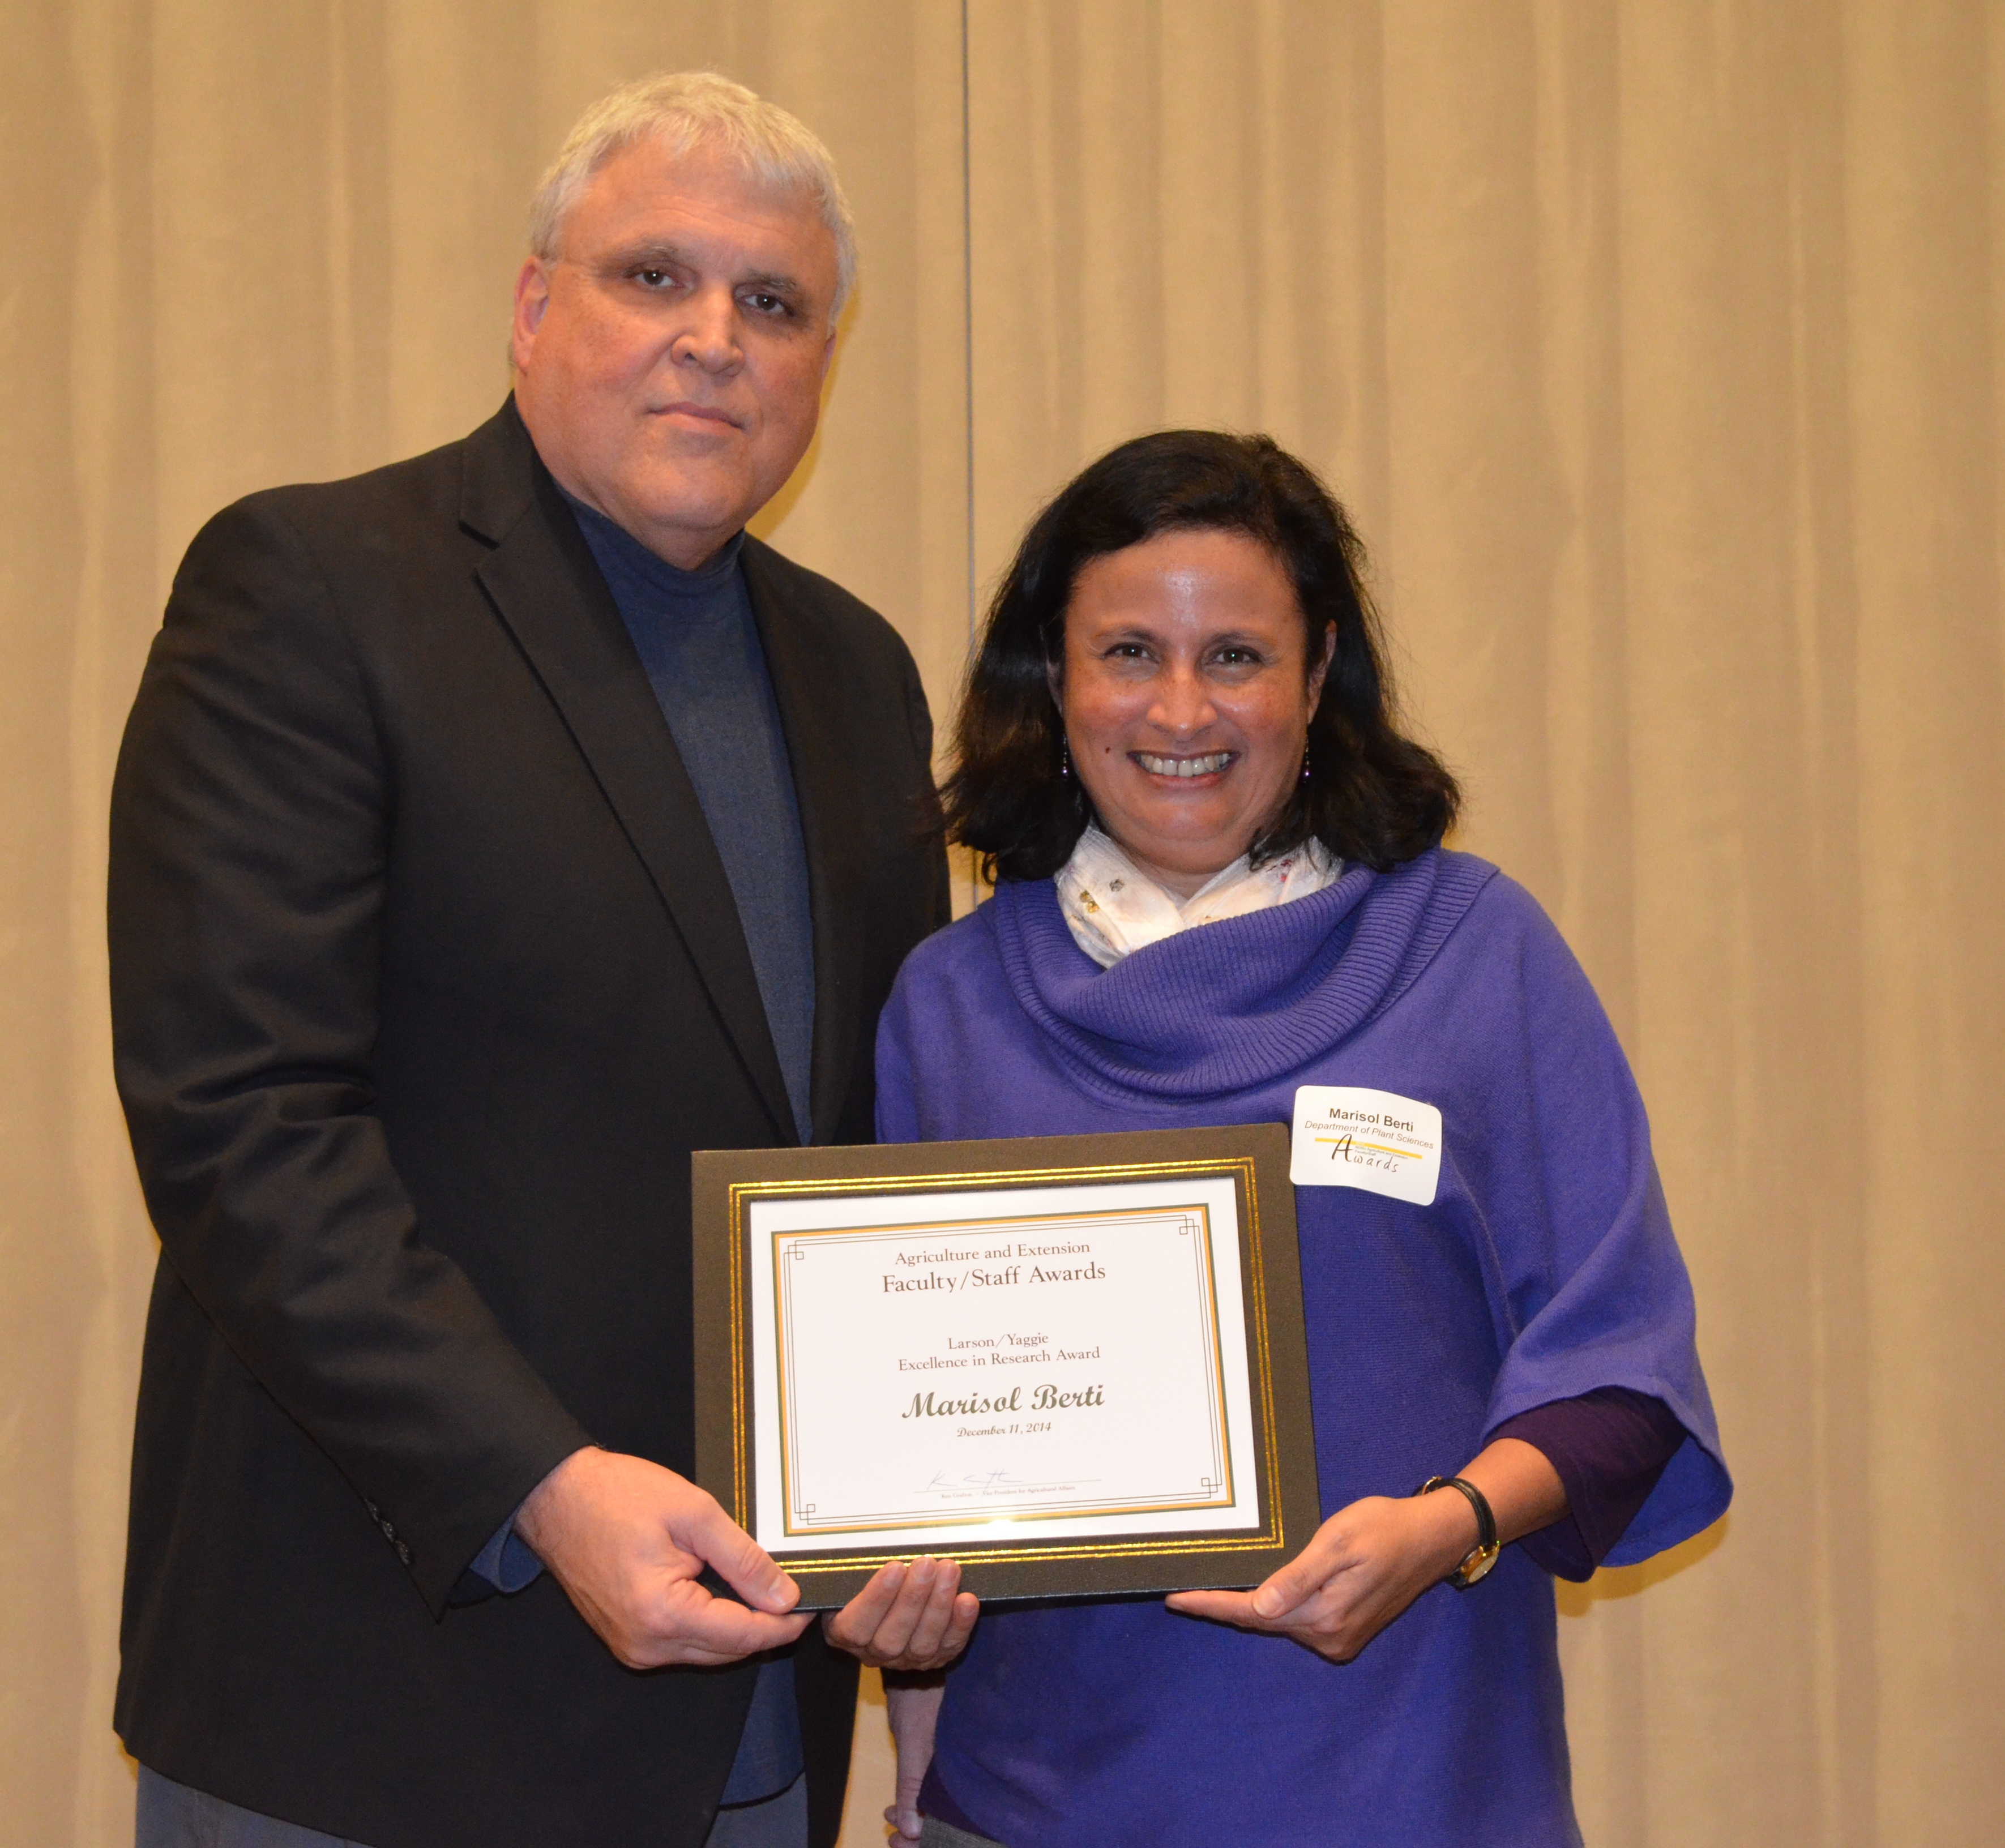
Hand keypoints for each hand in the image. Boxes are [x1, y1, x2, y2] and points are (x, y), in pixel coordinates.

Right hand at [514, 1446, 809, 1668]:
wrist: (556, 1498)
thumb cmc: (618, 1496)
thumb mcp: (693, 1514)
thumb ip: (743, 1558)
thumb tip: (784, 1595)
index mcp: (662, 1616)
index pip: (743, 1636)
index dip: (784, 1622)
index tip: (811, 1600)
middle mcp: (646, 1645)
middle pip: (728, 1651)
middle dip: (764, 1625)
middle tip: (791, 1586)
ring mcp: (633, 1647)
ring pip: (707, 1651)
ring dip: (737, 1624)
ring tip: (759, 1582)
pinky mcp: (627, 1639)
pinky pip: (682, 1642)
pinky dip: (709, 1622)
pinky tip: (720, 1588)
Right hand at [823, 1556, 978, 1669]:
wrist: (890, 1610)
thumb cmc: (870, 1584)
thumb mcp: (852, 1577)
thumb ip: (856, 1569)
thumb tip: (856, 1542)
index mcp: (844, 1633)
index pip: (856, 1626)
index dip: (876, 1599)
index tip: (894, 1567)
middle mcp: (874, 1653)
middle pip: (891, 1638)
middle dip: (913, 1598)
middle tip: (927, 1564)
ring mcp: (906, 1661)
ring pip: (922, 1644)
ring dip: (938, 1606)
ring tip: (949, 1571)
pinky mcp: (936, 1660)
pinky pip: (949, 1646)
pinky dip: (960, 1624)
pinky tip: (967, 1599)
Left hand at [882, 1676, 946, 1844]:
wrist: (918, 1669)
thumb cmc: (919, 1700)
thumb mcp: (913, 1743)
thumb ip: (912, 1785)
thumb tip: (913, 1831)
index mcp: (960, 1772)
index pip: (950, 1821)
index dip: (923, 1839)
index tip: (898, 1841)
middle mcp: (960, 1772)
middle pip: (944, 1818)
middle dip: (918, 1834)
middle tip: (894, 1839)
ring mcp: (950, 1766)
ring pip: (936, 1807)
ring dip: (914, 1819)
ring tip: (892, 1819)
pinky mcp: (941, 1760)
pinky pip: (931, 1793)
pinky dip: (913, 1804)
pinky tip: (896, 1806)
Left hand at [1166, 1490, 1473, 1661]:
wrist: (1432, 1538)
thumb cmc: (1384, 1528)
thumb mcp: (1338, 1542)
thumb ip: (1298, 1577)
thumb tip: (1260, 1607)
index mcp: (1323, 1615)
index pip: (1252, 1613)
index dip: (1211, 1605)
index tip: (1174, 1598)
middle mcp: (1329, 1636)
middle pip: (1263, 1621)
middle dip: (1224, 1605)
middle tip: (1184, 1587)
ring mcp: (1339, 1638)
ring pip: (1279, 1621)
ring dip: (1249, 1606)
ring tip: (1212, 1585)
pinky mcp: (1346, 1631)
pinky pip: (1298, 1621)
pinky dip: (1275, 1607)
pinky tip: (1258, 1590)